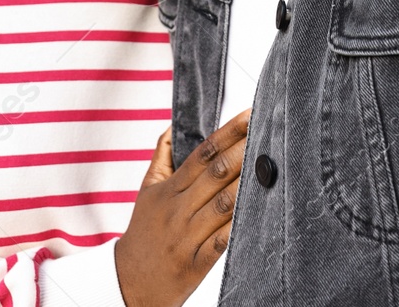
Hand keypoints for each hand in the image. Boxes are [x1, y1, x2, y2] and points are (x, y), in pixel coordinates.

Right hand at [113, 109, 250, 306]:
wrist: (127, 281)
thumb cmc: (143, 232)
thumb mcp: (146, 190)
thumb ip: (161, 157)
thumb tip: (172, 126)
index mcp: (168, 189)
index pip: (202, 154)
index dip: (228, 133)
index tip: (249, 116)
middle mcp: (177, 210)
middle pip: (216, 174)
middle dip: (244, 151)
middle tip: (269, 131)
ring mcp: (186, 236)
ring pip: (222, 205)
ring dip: (247, 185)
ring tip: (271, 166)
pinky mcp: (194, 263)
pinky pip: (220, 242)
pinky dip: (238, 227)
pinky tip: (258, 212)